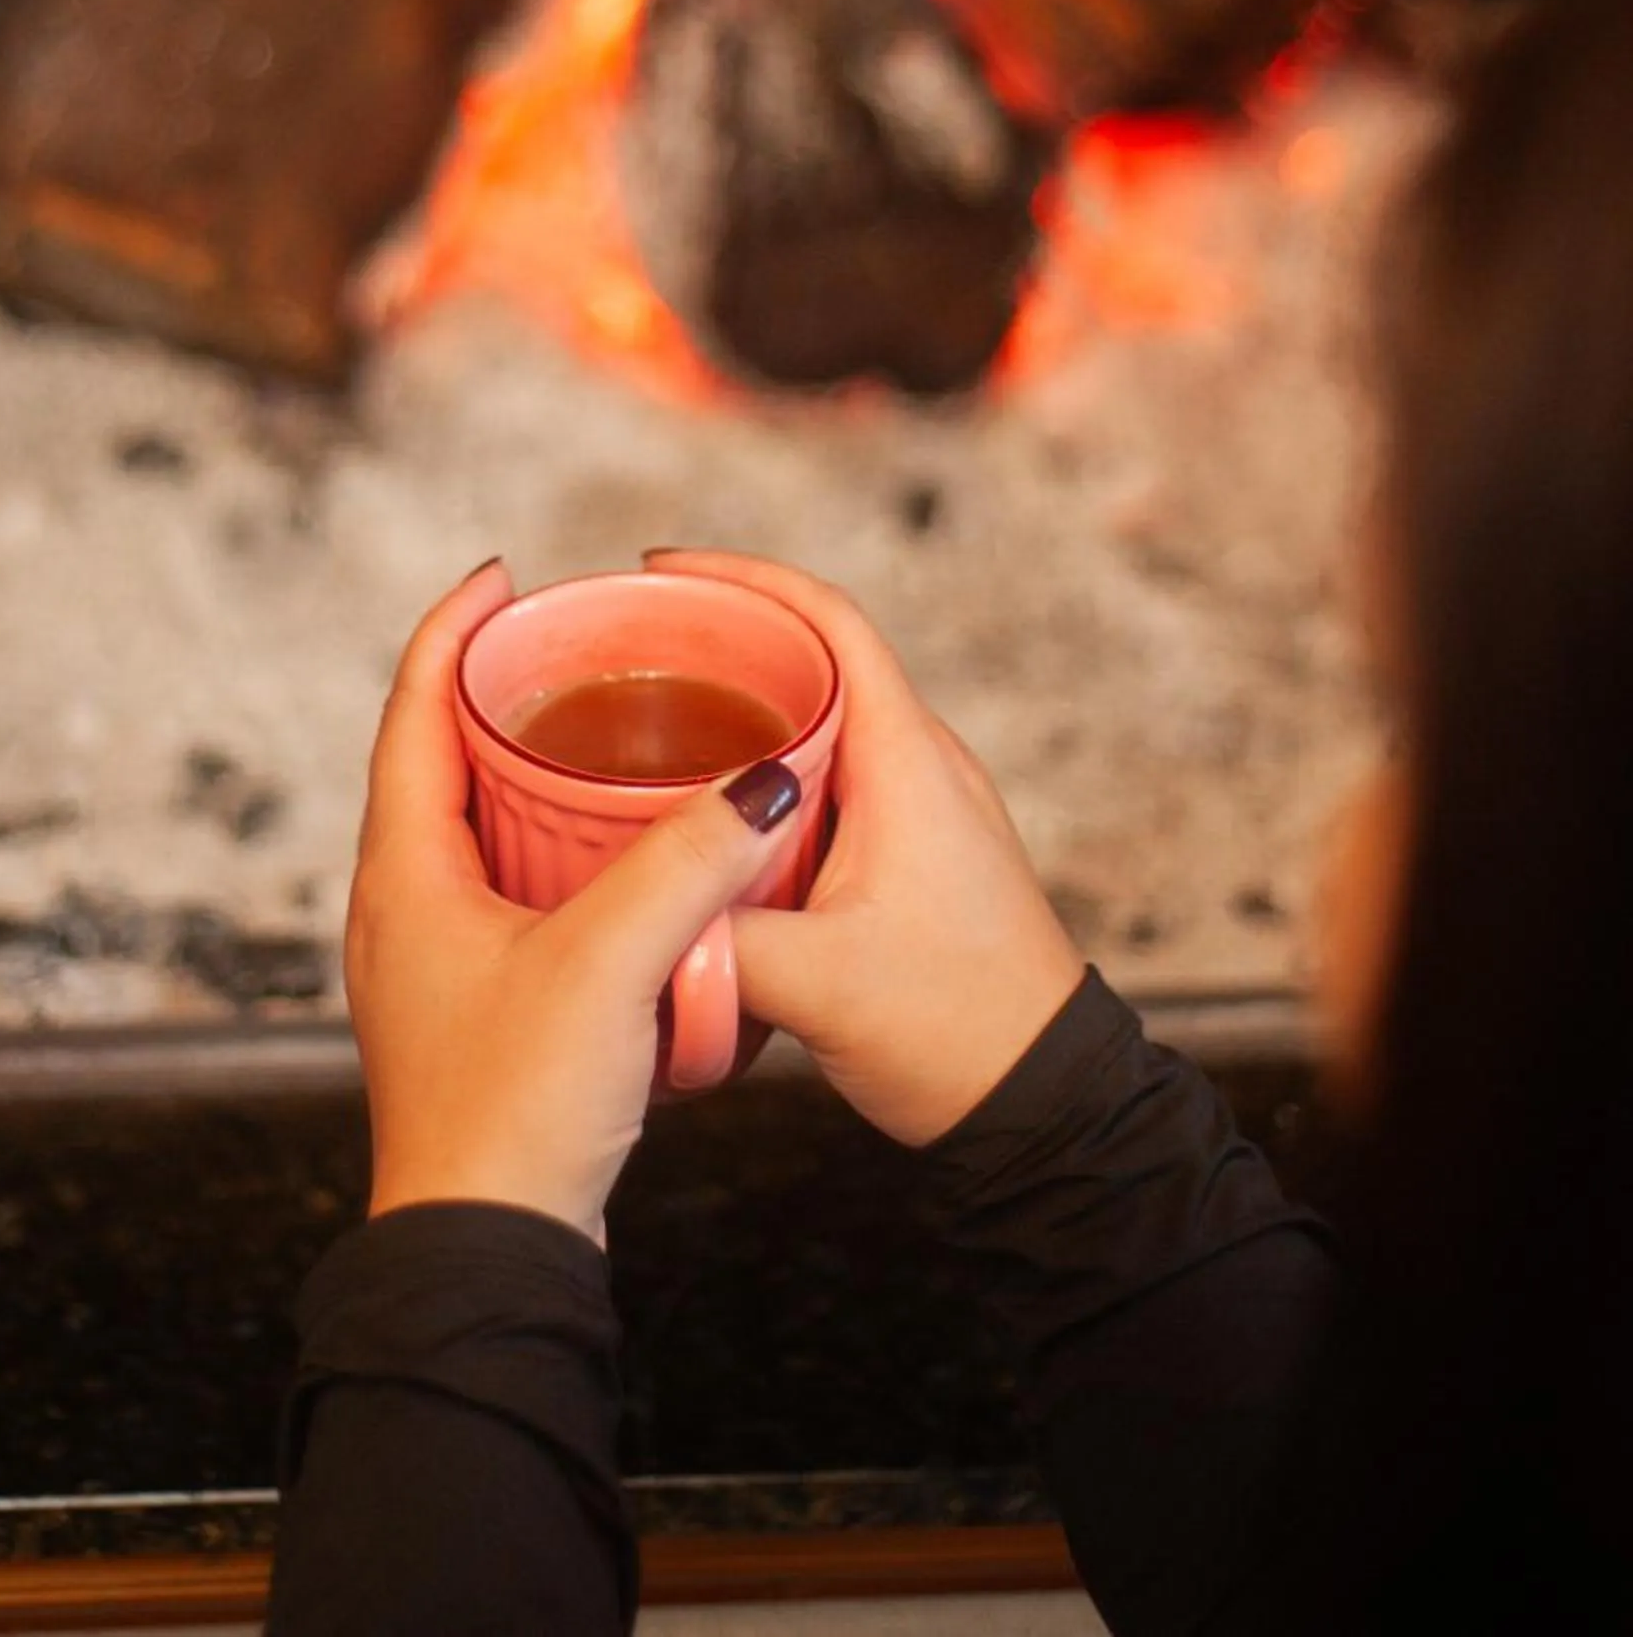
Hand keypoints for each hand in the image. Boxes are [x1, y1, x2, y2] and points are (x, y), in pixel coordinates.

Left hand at [346, 559, 805, 1245]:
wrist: (486, 1259)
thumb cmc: (514, 1112)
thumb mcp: (609, 966)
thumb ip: (688, 866)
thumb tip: (765, 786)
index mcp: (403, 871)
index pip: (411, 710)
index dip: (451, 630)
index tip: (503, 575)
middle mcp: (400, 907)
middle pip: (435, 762)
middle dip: (496, 691)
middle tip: (567, 644)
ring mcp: (430, 965)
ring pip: (471, 832)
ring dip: (524, 772)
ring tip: (597, 733)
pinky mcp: (471, 1013)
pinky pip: (502, 893)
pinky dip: (550, 849)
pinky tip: (615, 862)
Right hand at [646, 551, 1083, 1147]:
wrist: (1045, 1103)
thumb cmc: (959, 1030)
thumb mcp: (818, 984)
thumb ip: (715, 937)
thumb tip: (630, 906)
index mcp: (907, 761)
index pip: (831, 620)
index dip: (746, 578)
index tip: (664, 571)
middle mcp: (922, 764)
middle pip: (821, 655)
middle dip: (729, 633)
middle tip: (636, 643)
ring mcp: (924, 807)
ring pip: (825, 718)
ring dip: (749, 701)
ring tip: (653, 709)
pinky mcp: (915, 853)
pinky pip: (834, 775)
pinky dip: (768, 766)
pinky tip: (707, 806)